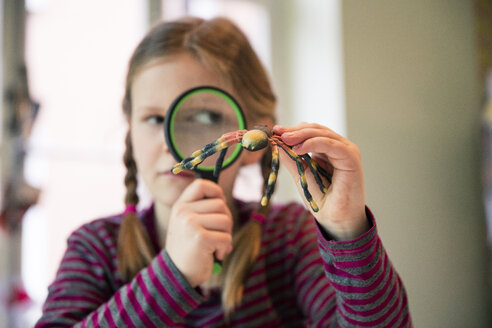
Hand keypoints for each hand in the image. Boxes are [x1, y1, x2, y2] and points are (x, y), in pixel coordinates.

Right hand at [166, 179, 232, 286]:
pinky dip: (224, 248)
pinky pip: (226, 237)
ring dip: (226, 236)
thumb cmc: (189, 248)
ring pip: (226, 220)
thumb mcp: (189, 223)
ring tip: (214, 246)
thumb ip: (202, 210)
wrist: (176, 275)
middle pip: (220, 204)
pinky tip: (214, 254)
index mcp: (180, 205)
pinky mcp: (200, 238)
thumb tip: (223, 199)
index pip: (201, 184)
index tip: (220, 203)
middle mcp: (183, 212)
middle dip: (226, 221)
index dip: (216, 191)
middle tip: (218, 234)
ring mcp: (190, 224)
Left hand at [273, 123, 368, 239]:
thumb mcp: (301, 175)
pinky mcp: (351, 158)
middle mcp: (338, 147)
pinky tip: (299, 148)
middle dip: (295, 131)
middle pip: (316, 130)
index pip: (310, 132)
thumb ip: (292, 159)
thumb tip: (277, 144)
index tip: (275, 131)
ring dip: (302, 135)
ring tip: (285, 139)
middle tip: (278, 133)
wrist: (335, 219)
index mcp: (328, 149)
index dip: (293, 130)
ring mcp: (346, 151)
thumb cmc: (322, 199)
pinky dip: (314, 143)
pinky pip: (331, 145)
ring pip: (323, 134)